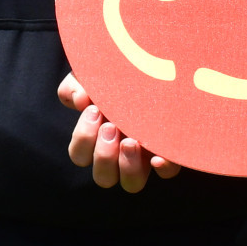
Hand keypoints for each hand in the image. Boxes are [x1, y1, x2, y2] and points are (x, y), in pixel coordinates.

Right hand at [59, 73, 177, 192]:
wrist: (154, 62)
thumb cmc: (118, 72)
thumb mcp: (93, 73)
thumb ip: (75, 85)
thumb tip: (79, 100)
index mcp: (99, 137)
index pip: (80, 155)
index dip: (83, 139)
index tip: (93, 110)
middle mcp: (121, 153)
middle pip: (103, 178)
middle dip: (103, 154)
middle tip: (111, 127)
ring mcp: (146, 155)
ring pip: (132, 184)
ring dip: (127, 166)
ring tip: (131, 141)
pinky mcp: (170, 150)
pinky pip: (168, 171)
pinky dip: (163, 167)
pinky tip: (157, 156)